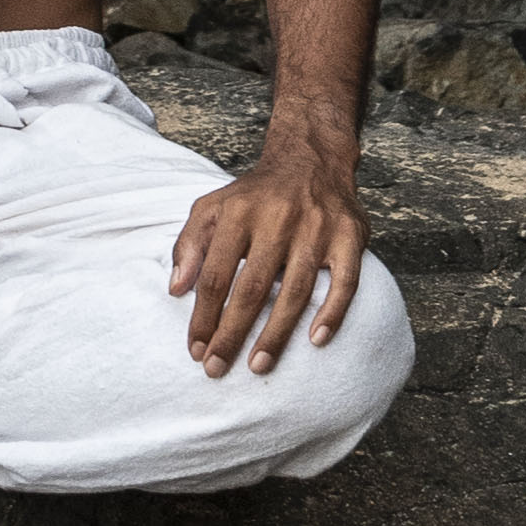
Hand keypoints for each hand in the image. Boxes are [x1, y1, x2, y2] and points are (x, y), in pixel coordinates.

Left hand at [171, 131, 366, 378]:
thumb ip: (189, 244)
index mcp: (239, 213)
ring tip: (258, 365)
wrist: (311, 157)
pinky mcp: (349, 236)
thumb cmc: (255, 194)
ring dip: (276, 333)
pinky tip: (316, 340)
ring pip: (296, 290)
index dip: (204, 316)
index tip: (196, 349)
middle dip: (231, 333)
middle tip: (217, 369)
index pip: (216, 275)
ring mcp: (316, 228)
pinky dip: (333, 312)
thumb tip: (176, 289)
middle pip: (252, 287)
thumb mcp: (212, 206)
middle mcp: (277, 219)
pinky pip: (345, 281)